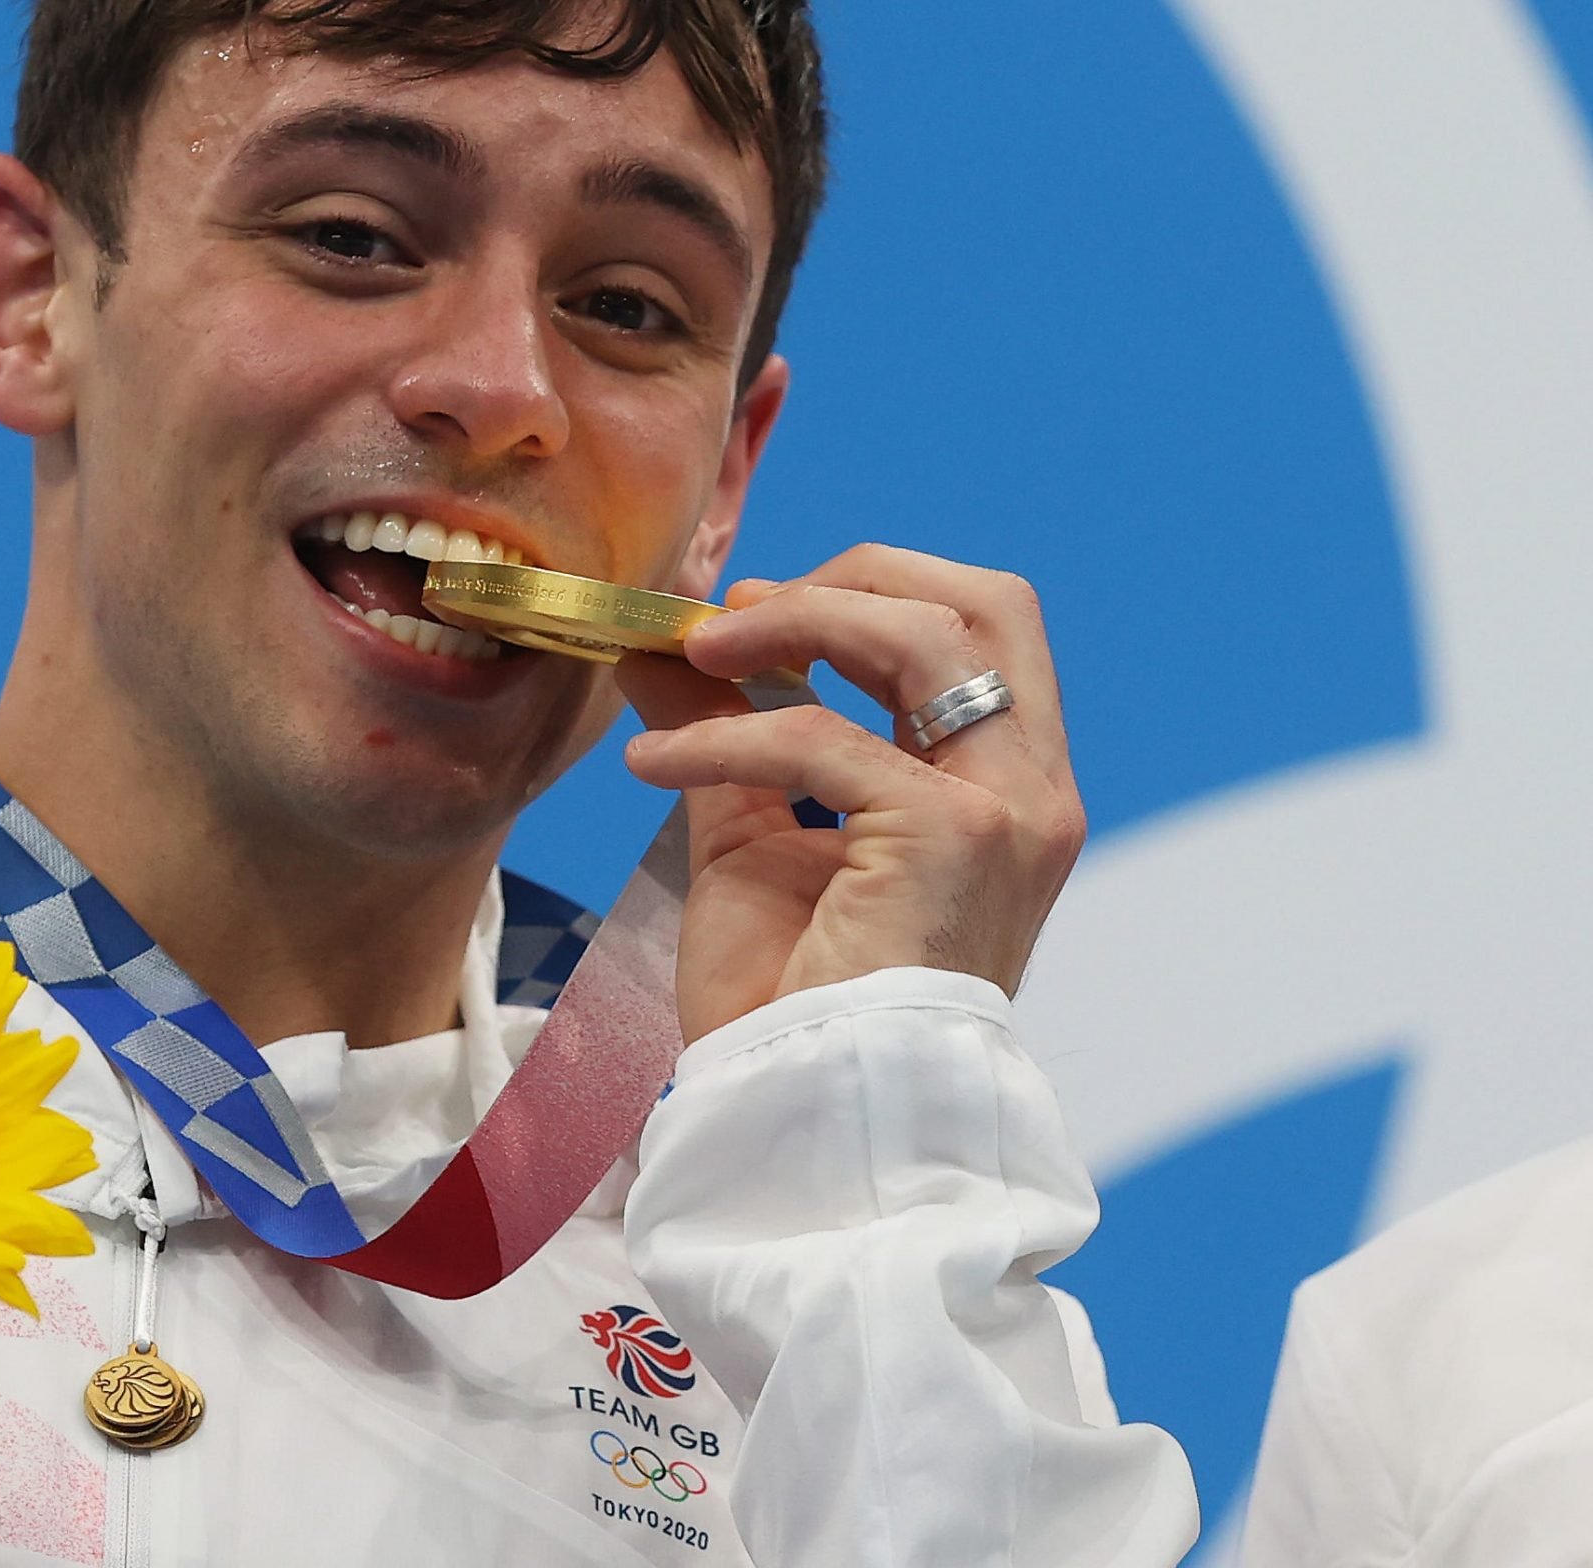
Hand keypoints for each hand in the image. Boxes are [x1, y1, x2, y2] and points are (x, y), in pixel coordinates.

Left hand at [616, 545, 1085, 1043]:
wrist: (801, 1107)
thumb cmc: (791, 998)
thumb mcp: (752, 833)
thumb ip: (727, 730)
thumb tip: (661, 646)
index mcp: (1007, 787)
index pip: (978, 628)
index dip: (866, 592)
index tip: (752, 614)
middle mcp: (1034, 790)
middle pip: (981, 603)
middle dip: (851, 578)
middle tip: (738, 612)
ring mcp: (1008, 812)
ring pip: (919, 637)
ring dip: (788, 624)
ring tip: (688, 653)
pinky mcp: (955, 837)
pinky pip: (821, 737)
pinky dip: (722, 735)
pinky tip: (651, 766)